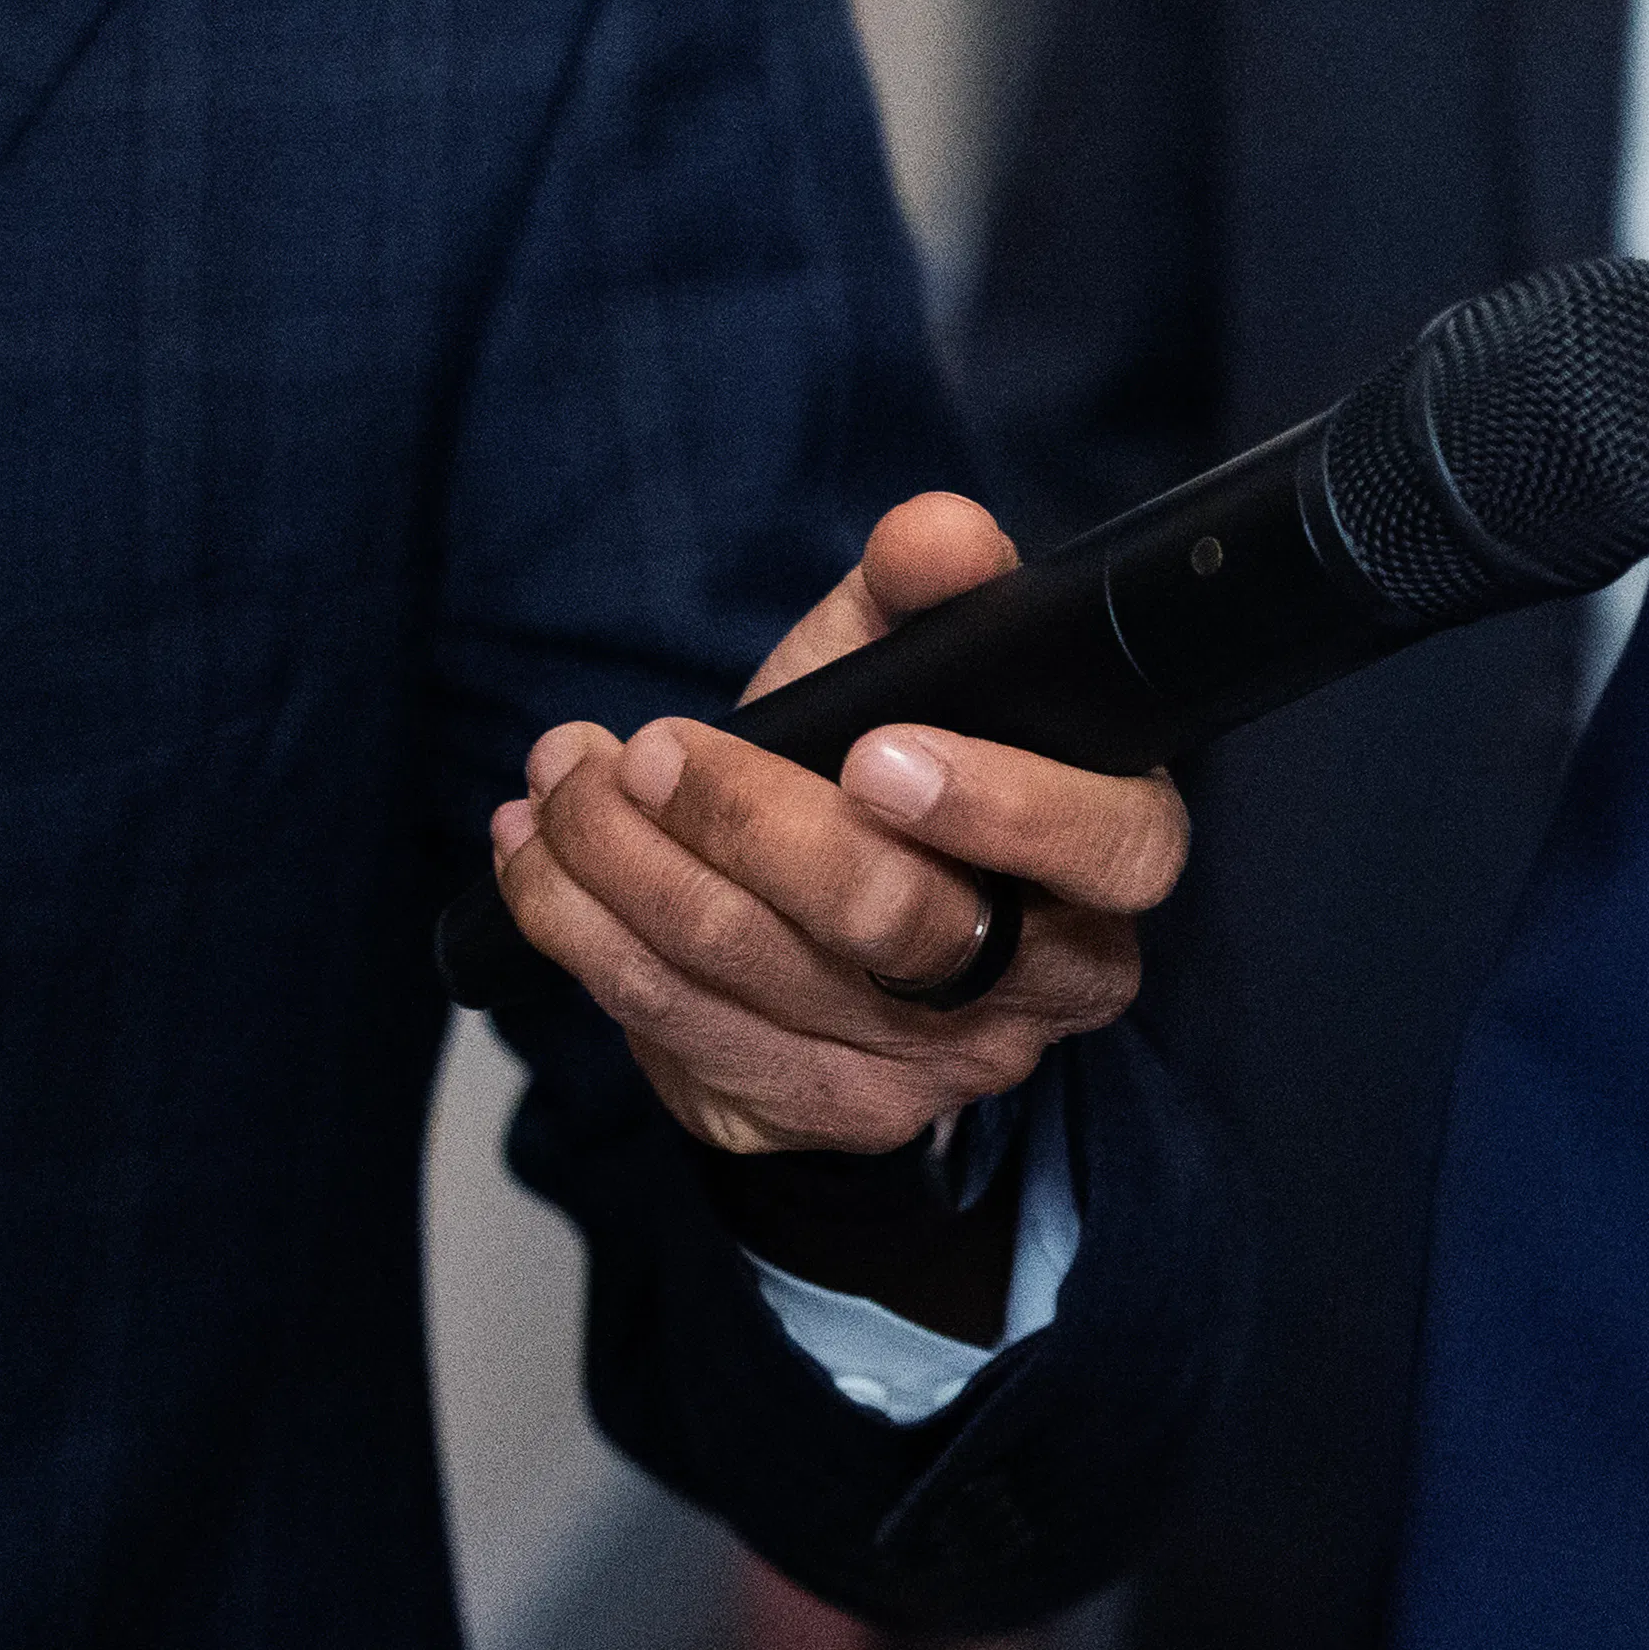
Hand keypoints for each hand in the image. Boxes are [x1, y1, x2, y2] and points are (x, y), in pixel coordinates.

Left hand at [494, 492, 1179, 1154]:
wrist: (816, 899)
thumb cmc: (879, 757)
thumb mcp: (906, 658)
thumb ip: (928, 586)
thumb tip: (941, 534)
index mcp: (1111, 854)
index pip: (1108, 848)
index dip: (998, 807)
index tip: (869, 752)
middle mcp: (1047, 985)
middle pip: (902, 927)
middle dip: (748, 824)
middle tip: (649, 751)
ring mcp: (937, 1070)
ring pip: (763, 980)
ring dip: (627, 868)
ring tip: (562, 778)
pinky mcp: (820, 1115)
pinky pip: (683, 1034)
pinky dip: (583, 936)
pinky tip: (537, 860)